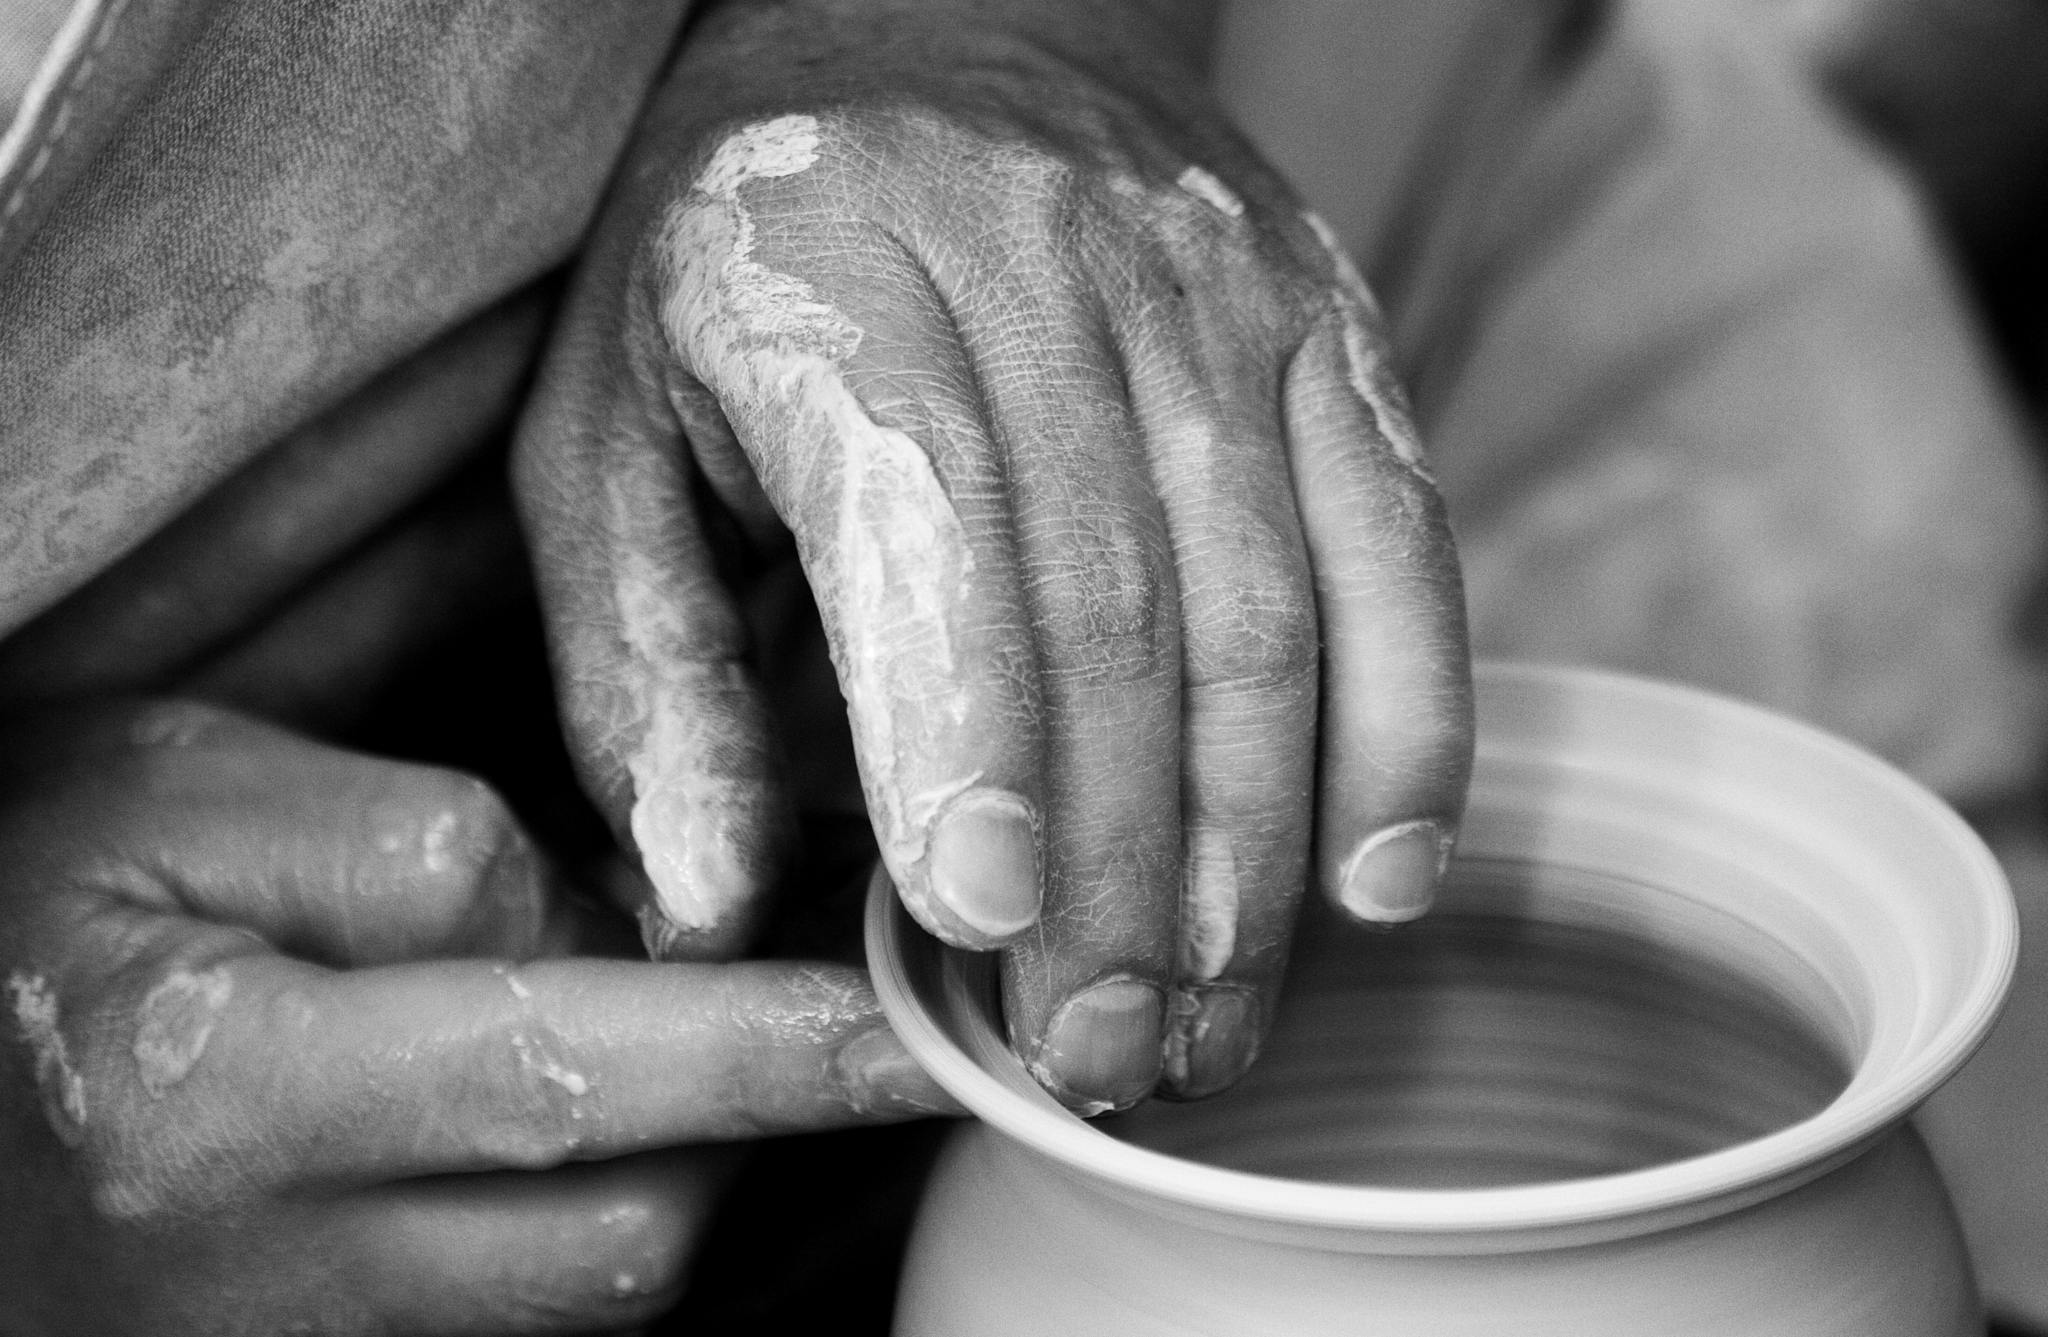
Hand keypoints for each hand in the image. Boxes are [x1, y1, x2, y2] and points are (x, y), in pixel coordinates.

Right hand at [0, 699, 953, 1333]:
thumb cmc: (29, 895)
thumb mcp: (175, 794)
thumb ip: (414, 846)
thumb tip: (630, 927)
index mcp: (215, 1101)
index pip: (560, 1074)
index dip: (761, 1046)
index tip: (912, 1020)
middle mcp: (271, 1275)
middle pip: (622, 1229)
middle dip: (746, 1109)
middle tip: (816, 992)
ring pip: (598, 1288)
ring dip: (686, 1153)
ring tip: (689, 1027)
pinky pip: (536, 1310)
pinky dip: (606, 1198)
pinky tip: (603, 1101)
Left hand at [514, 0, 1472, 1109]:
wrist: (931, 15)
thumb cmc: (737, 254)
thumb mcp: (604, 424)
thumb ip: (643, 660)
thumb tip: (699, 902)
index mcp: (837, 275)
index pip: (929, 520)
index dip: (962, 731)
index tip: (977, 927)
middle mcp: (1052, 269)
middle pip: (1119, 609)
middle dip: (1112, 867)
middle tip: (1091, 1055)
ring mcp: (1219, 294)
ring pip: (1270, 604)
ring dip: (1251, 849)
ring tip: (1206, 1026)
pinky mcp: (1328, 326)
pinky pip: (1399, 543)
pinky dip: (1410, 723)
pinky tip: (1380, 883)